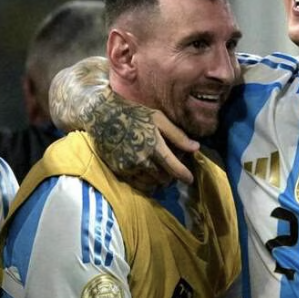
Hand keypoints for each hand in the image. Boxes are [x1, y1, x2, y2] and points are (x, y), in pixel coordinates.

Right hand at [49, 57, 198, 189]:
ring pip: (151, 183)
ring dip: (158, 180)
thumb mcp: (159, 119)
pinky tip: (147, 173)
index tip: (190, 180)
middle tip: (172, 169)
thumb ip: (177, 136)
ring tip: (160, 171)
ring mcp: (129, 166)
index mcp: (154, 145)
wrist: (103, 115)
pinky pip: (137, 184)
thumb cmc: (134, 113)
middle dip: (171, 176)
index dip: (184, 175)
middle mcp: (142, 159)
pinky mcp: (119, 170)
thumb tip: (196, 148)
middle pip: (163, 178)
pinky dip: (145, 182)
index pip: (174, 167)